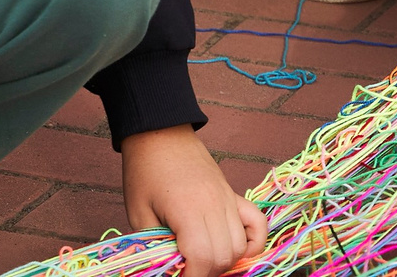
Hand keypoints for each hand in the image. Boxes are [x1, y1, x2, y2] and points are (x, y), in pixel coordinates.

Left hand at [120, 126, 265, 276]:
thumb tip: (169, 268)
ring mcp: (228, 199)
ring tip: (203, 261)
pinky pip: (257, 223)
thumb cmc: (144, 171)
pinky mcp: (233, 194)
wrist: (159, 132)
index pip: (203, 258)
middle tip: (187, 269)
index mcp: (188, 210)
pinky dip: (252, 242)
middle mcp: (215, 205)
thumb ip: (156, 246)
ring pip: (241, 245)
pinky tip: (235, 250)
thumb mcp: (139, 213)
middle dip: (207, 272)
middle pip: (224, 256)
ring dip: (225, 261)